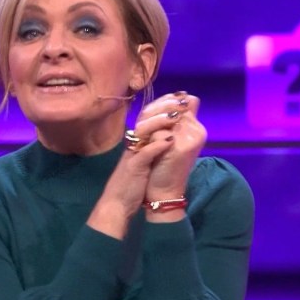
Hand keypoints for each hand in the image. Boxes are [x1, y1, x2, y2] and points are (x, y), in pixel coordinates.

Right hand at [86, 93, 185, 237]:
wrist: (117, 204)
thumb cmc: (133, 182)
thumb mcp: (145, 160)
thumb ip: (154, 144)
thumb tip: (170, 132)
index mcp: (137, 141)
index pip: (150, 114)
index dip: (165, 103)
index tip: (182, 95)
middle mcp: (134, 143)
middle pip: (146, 117)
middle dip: (165, 107)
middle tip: (182, 101)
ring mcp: (132, 154)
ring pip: (143, 131)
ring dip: (160, 122)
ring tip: (176, 116)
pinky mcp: (134, 168)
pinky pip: (144, 153)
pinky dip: (157, 146)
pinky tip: (169, 140)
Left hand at [142, 92, 204, 201]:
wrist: (163, 190)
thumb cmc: (163, 163)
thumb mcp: (170, 139)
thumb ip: (174, 120)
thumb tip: (177, 99)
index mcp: (196, 127)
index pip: (184, 100)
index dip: (166, 102)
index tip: (151, 110)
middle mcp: (197, 131)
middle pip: (174, 106)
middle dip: (155, 111)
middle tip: (141, 124)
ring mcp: (191, 139)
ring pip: (166, 118)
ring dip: (150, 124)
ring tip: (140, 135)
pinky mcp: (182, 148)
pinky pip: (161, 133)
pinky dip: (150, 138)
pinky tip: (145, 146)